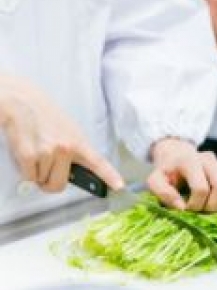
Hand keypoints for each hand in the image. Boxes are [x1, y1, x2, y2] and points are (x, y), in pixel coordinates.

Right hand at [0, 74, 123, 192]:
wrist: (24, 102)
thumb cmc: (47, 118)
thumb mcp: (70, 132)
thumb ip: (76, 153)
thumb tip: (76, 174)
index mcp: (80, 143)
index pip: (98, 163)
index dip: (110, 177)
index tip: (120, 187)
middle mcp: (66, 148)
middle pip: (58, 185)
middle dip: (50, 182)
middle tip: (46, 167)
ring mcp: (48, 152)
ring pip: (41, 181)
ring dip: (37, 172)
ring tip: (36, 151)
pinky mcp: (29, 155)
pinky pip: (29, 177)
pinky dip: (26, 170)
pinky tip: (27, 153)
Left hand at [148, 137, 216, 211]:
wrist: (177, 156)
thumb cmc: (167, 171)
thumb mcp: (155, 180)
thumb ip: (163, 193)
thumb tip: (181, 208)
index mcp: (190, 161)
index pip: (201, 188)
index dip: (195, 205)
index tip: (187, 209)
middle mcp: (210, 160)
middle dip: (214, 206)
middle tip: (203, 211)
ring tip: (216, 209)